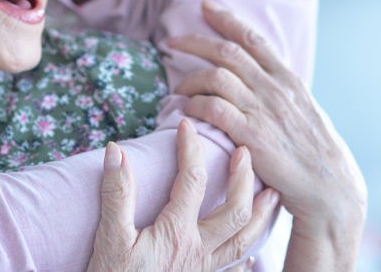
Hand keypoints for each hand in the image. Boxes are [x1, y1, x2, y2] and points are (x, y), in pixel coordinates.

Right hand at [88, 118, 278, 271]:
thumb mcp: (108, 239)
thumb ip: (115, 194)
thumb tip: (116, 151)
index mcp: (176, 234)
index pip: (193, 180)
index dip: (190, 148)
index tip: (187, 125)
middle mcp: (198, 252)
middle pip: (235, 210)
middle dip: (243, 178)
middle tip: (244, 152)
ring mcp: (203, 271)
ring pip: (245, 241)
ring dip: (261, 215)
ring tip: (272, 194)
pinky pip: (233, 271)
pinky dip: (247, 257)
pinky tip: (252, 252)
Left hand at [170, 0, 367, 268]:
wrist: (329, 185)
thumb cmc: (313, 151)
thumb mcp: (303, 109)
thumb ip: (279, 91)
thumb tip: (258, 78)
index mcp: (287, 79)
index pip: (252, 39)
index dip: (226, 19)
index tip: (205, 7)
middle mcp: (274, 89)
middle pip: (227, 52)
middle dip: (195, 41)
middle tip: (172, 41)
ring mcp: (263, 111)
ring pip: (216, 77)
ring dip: (190, 79)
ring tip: (177, 89)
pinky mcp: (252, 136)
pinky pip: (213, 109)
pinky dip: (194, 105)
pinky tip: (186, 111)